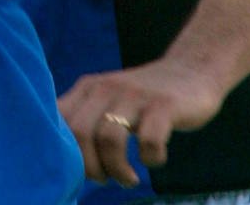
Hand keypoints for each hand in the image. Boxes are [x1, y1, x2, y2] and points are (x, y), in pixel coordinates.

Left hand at [57, 58, 225, 184]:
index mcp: (88, 88)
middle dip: (90, 167)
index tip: (81, 171)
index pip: (59, 121)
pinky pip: (149, 140)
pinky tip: (153, 159)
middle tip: (105, 179)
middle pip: (79, 133)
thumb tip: (64, 159)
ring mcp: (135, 95)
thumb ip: (85, 119)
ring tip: (128, 179)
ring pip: (109, 139)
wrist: (190, 70)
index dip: (65, 152)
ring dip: (117, 169)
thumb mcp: (108, 101)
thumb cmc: (143, 98)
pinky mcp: (164, 105)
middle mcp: (106, 88)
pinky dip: (150, 159)